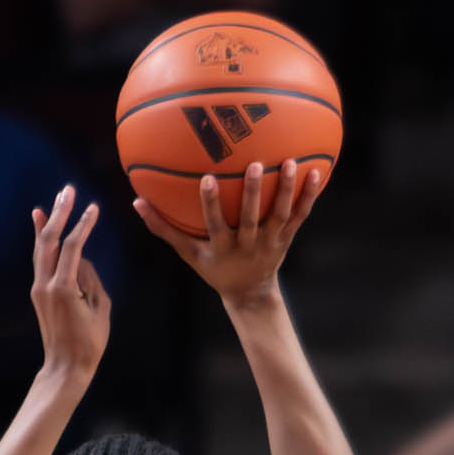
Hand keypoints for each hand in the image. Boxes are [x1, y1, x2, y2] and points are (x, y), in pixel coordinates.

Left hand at [29, 185, 109, 376]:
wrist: (64, 366)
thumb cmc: (89, 343)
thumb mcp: (100, 311)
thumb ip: (92, 282)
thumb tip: (83, 262)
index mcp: (63, 288)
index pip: (74, 247)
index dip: (83, 226)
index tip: (94, 208)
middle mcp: (45, 283)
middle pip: (50, 241)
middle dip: (60, 214)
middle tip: (68, 191)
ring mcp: (38, 287)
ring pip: (40, 248)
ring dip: (48, 223)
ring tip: (53, 202)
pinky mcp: (38, 292)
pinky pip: (40, 260)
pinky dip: (41, 241)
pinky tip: (41, 225)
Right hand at [133, 158, 321, 309]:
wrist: (250, 293)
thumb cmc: (215, 268)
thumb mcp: (189, 253)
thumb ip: (163, 228)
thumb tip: (136, 201)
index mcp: (224, 248)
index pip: (216, 224)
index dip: (212, 204)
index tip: (207, 179)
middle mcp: (249, 245)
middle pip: (252, 218)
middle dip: (254, 193)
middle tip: (256, 164)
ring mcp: (271, 242)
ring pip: (281, 215)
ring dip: (286, 189)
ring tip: (291, 161)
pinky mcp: (286, 239)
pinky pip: (300, 216)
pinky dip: (309, 196)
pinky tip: (317, 172)